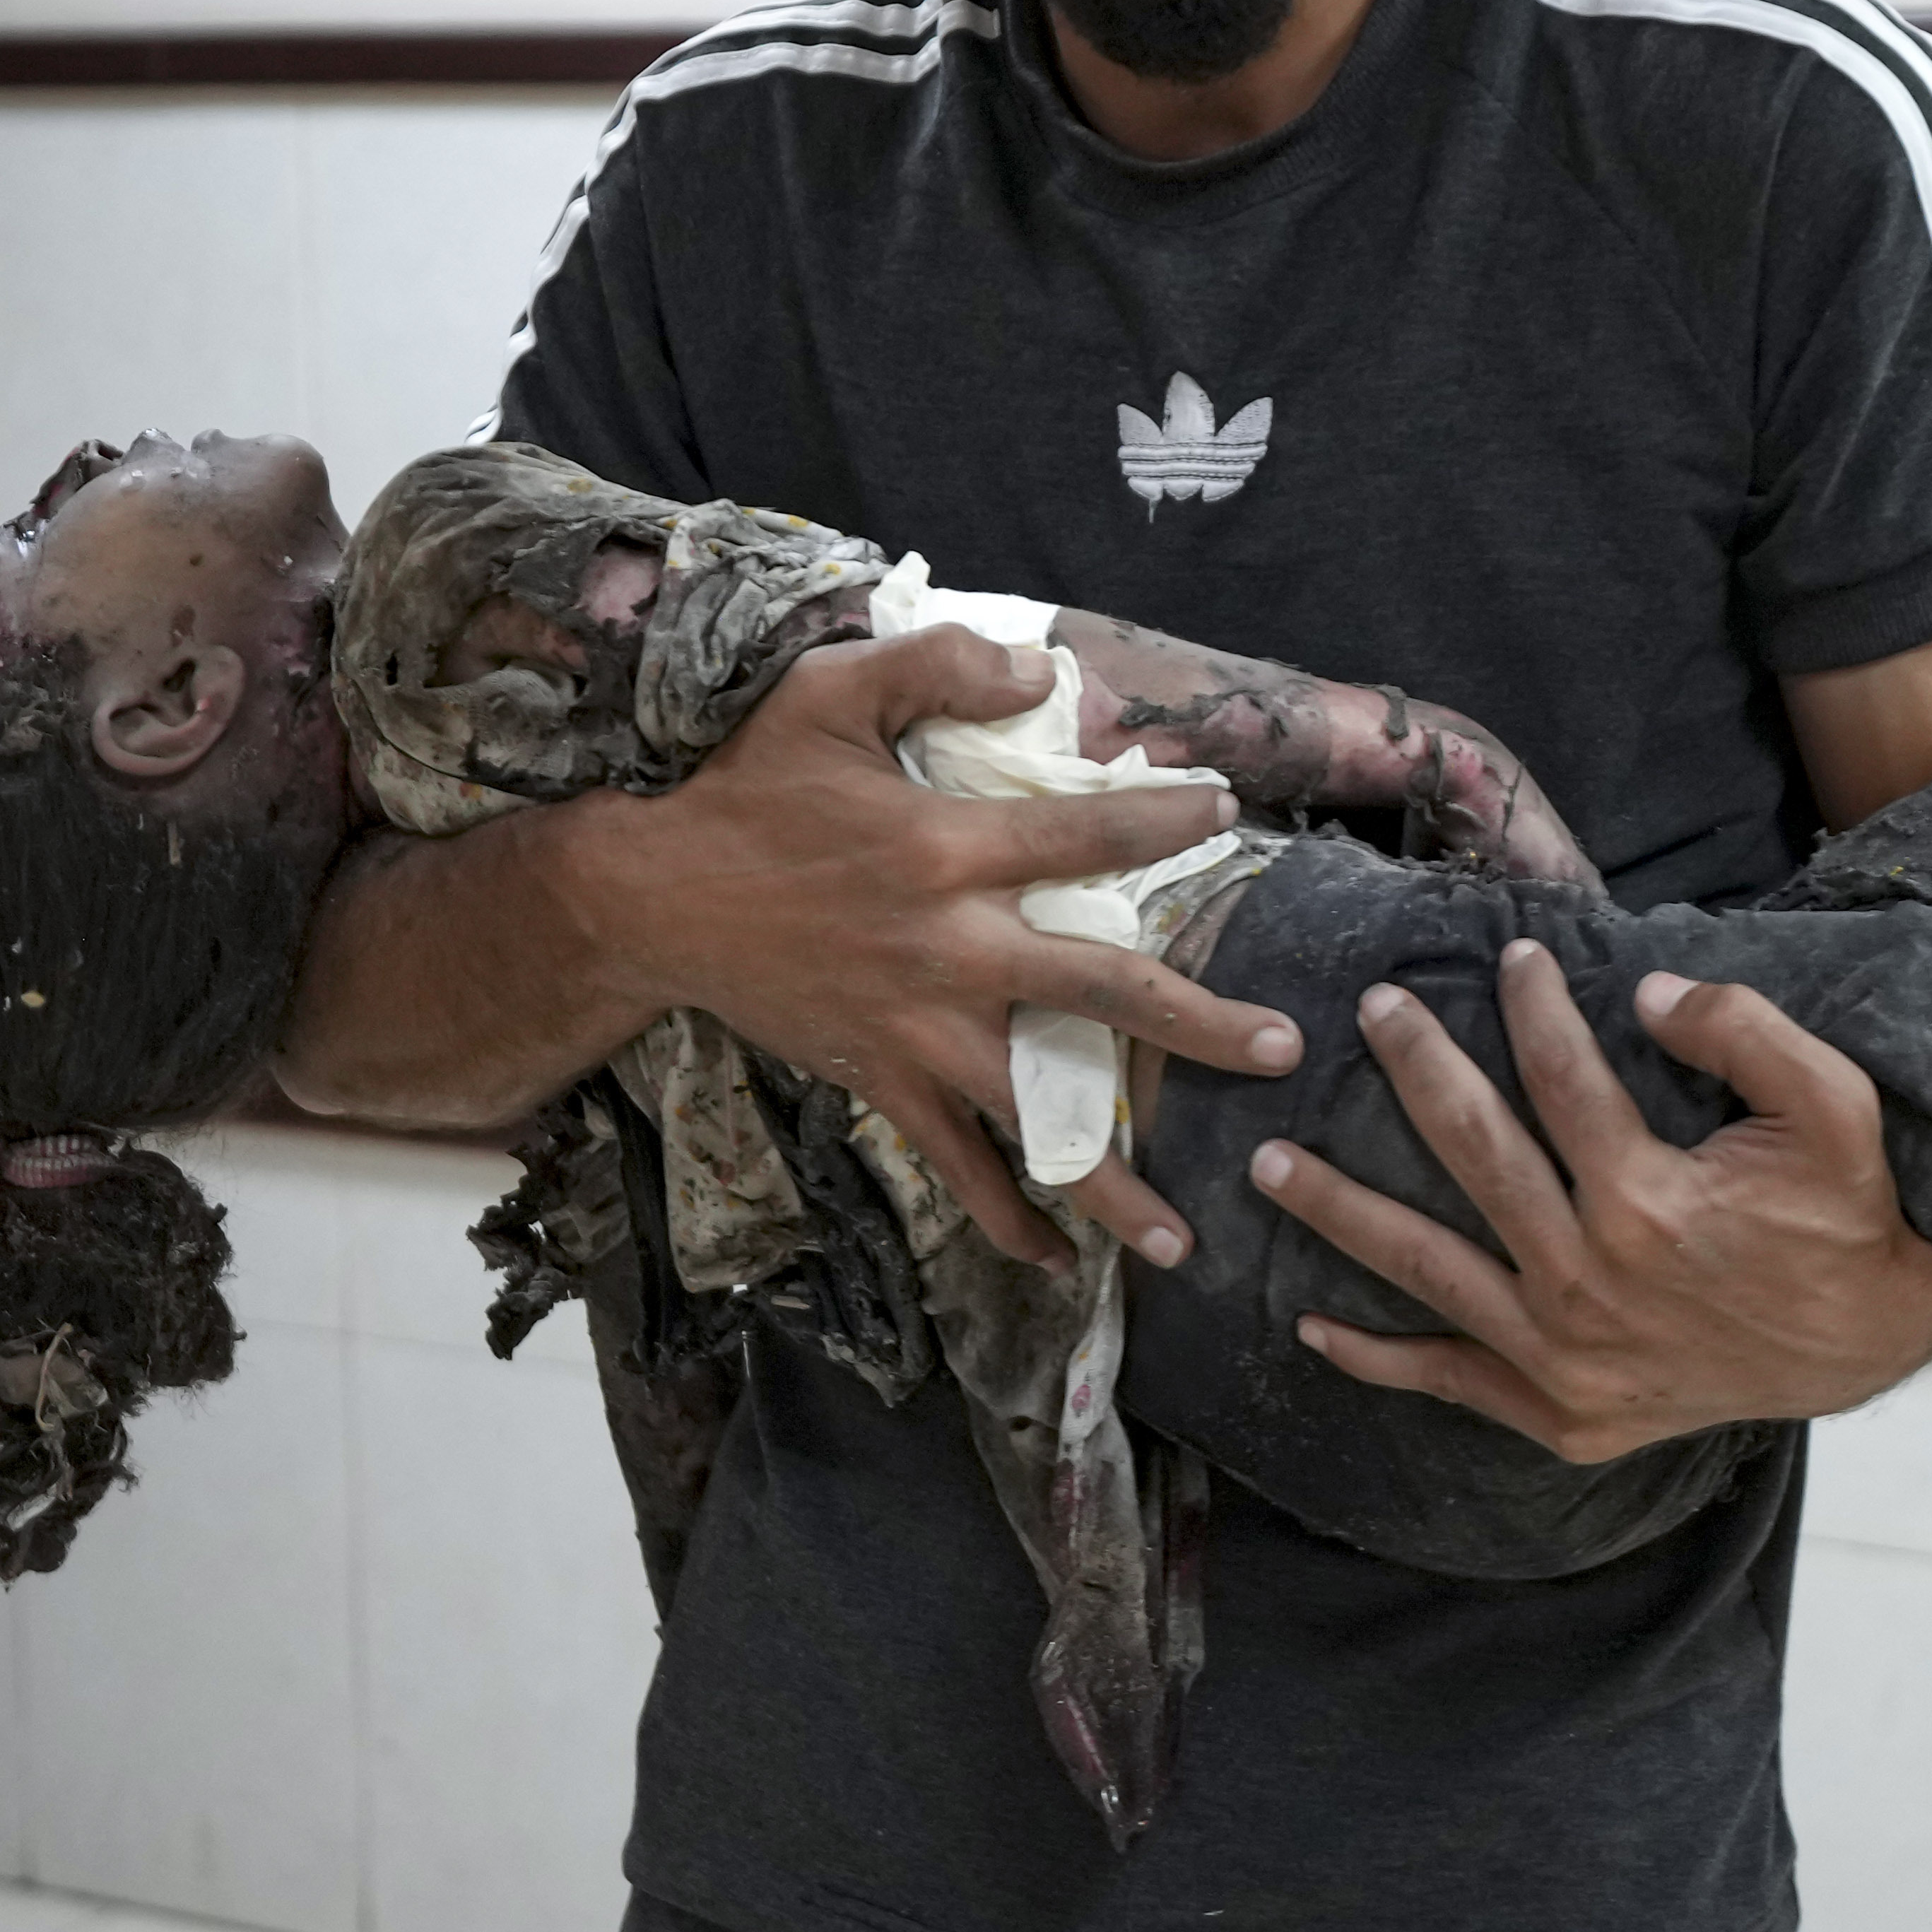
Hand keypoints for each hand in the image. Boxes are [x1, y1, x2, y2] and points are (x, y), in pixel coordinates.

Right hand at [602, 622, 1288, 1269]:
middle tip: (1280, 1050)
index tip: (1226, 813)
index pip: (1087, 836)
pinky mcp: (879, 1079)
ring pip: (1035, 1117)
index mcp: (947, 849)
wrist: (650, 897)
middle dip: (1198, 1026)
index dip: (1164, 821)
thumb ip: (936, 667)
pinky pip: (952, 1165)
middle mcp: (949, 952)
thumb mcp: (828, 693)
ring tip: (1187, 1240)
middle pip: (1101, 997)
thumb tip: (1039, 673)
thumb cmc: (747, 787)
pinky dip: (1004, 1219)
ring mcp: (916, 1031)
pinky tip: (1057, 1264)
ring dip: (1113, 1180)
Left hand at [1250, 941, 1931, 1460]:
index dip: (1534, 1007)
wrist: (1867, 1348)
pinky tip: (1311, 1324)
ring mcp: (1566, 1358)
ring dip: (1341, 1212)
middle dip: (1415, 1071)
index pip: (1561, 1078)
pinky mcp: (1561, 1413)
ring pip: (1428, 1268)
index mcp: (1648, 1200)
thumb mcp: (1835, 1108)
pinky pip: (1450, 1381)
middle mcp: (1589, 1281)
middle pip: (1473, 1155)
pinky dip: (1378, 1358)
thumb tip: (1648, 991)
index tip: (1514, 957)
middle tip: (1370, 1011)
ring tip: (1266, 1164)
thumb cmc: (1846, 1218)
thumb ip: (1748, 1031)